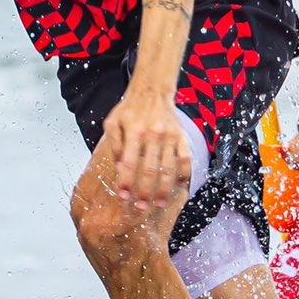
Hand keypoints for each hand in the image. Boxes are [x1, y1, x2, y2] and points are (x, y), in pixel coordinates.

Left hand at [103, 88, 191, 210]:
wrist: (152, 91)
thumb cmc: (130, 109)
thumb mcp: (113, 122)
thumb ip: (114, 145)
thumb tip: (118, 169)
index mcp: (134, 131)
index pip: (129, 162)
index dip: (126, 181)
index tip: (123, 196)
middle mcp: (153, 134)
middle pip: (149, 169)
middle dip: (145, 191)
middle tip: (141, 207)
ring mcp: (169, 136)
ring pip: (168, 167)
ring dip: (164, 188)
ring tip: (160, 203)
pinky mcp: (181, 136)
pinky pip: (185, 158)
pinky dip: (184, 173)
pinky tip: (180, 186)